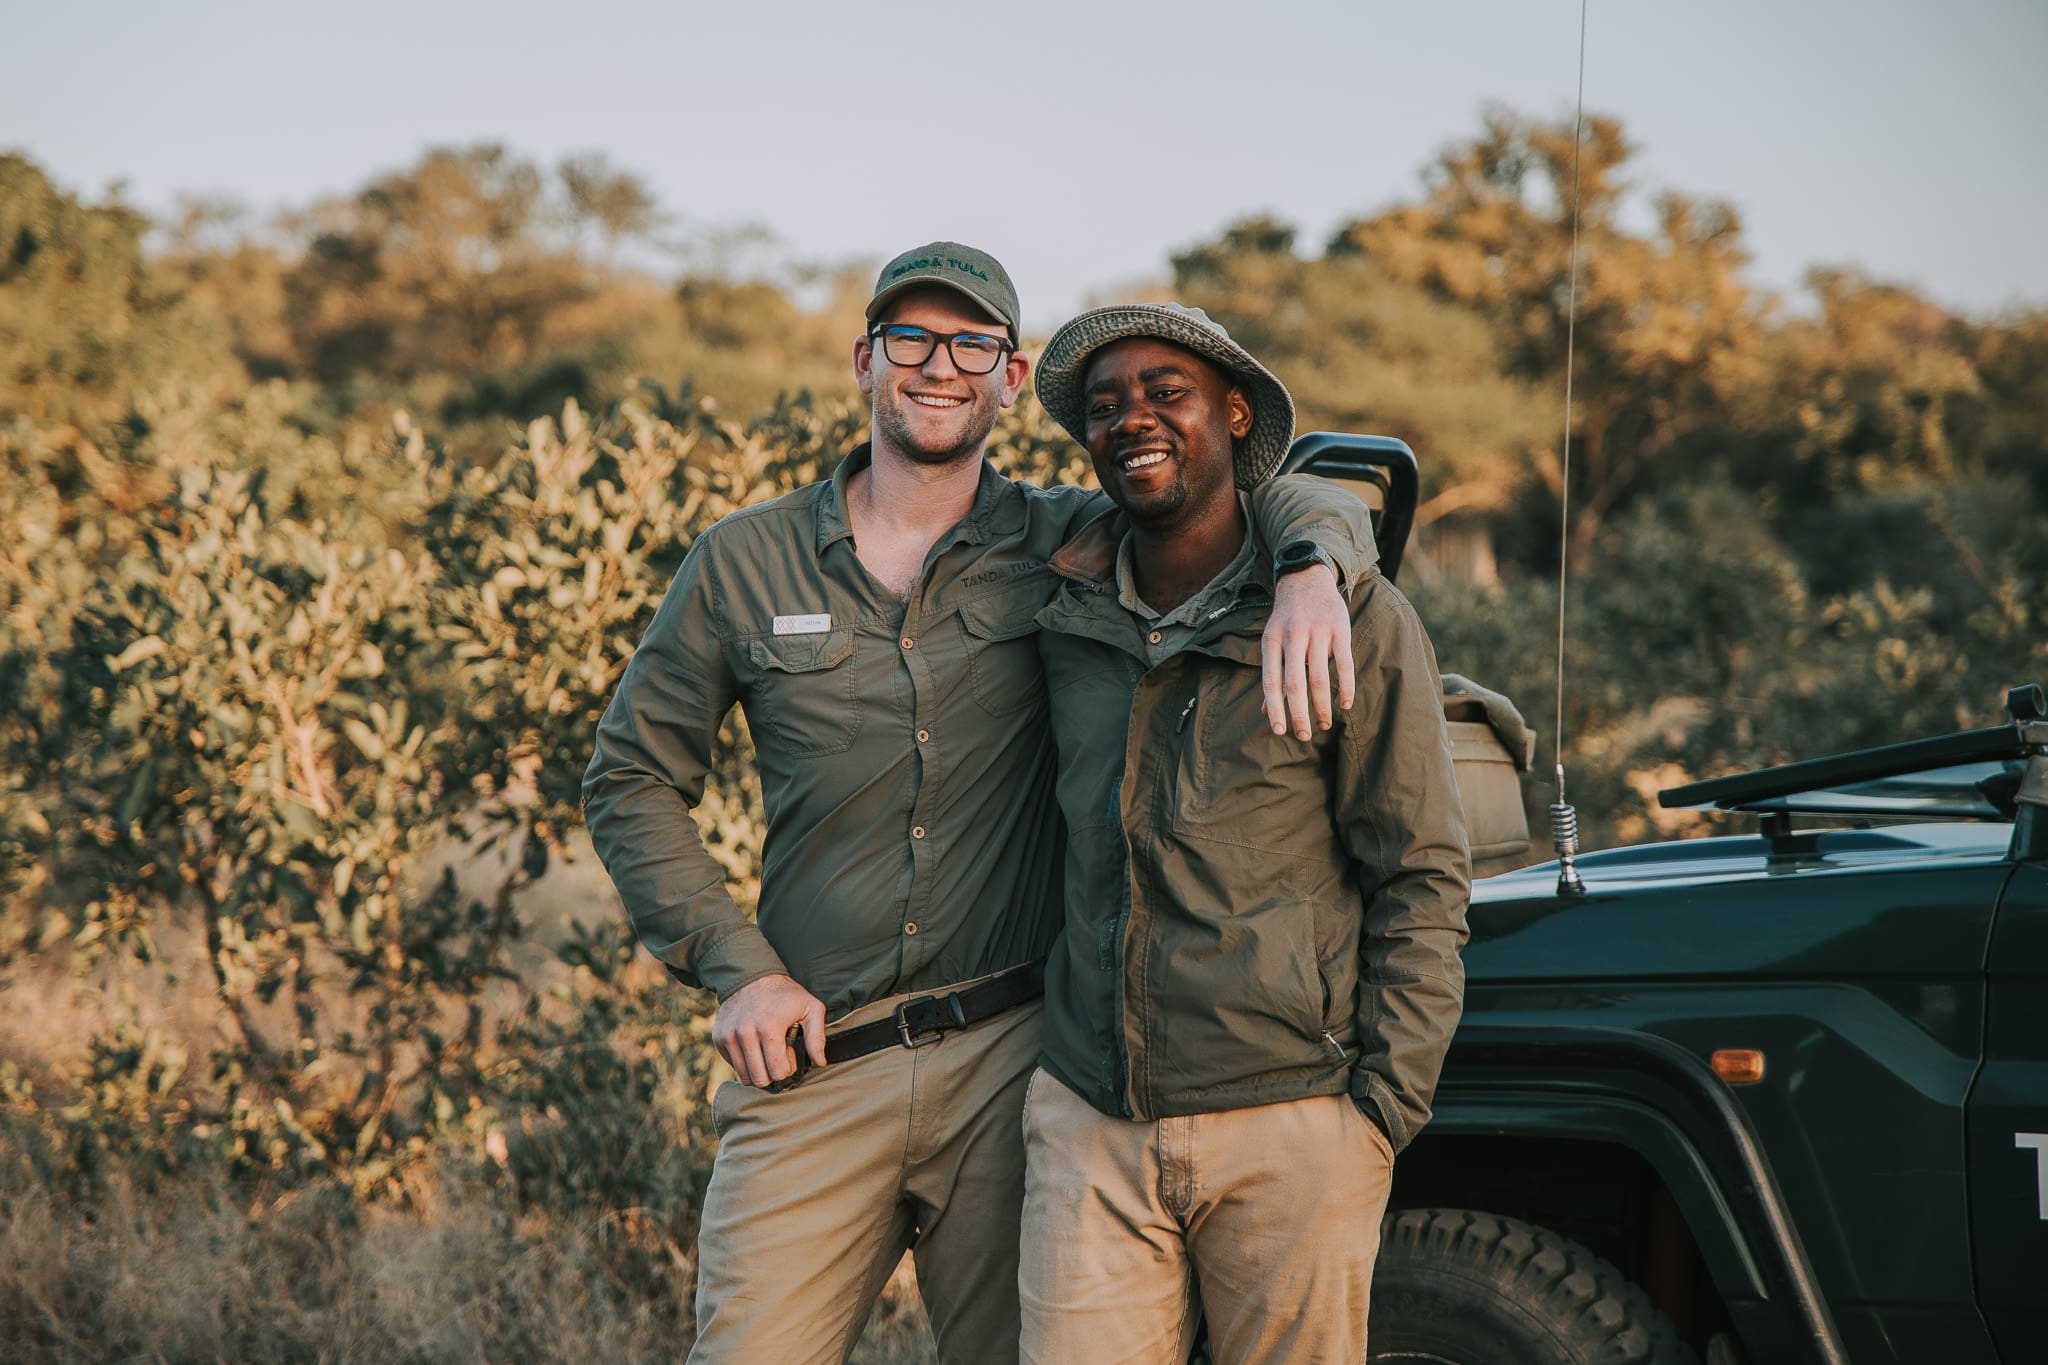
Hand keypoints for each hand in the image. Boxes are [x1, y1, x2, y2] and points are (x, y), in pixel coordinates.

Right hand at [714, 974, 827, 1086]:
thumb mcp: (811, 1007)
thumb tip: (820, 1063)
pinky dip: (745, 1062)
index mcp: (769, 1028)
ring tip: (766, 1050)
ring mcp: (729, 1037)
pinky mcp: (719, 1038)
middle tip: (778, 1053)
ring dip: (759, 1069)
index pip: (778, 1072)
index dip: (788, 1067)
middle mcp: (745, 1034)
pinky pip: (734, 1066)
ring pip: (745, 1077)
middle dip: (773, 1072)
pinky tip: (754, 1046)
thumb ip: (817, 1037)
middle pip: (760, 1079)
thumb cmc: (785, 994)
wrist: (751, 975)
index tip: (789, 1050)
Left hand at [1262, 563, 1355, 740]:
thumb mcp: (1273, 641)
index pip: (1271, 681)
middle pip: (1295, 684)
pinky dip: (1346, 687)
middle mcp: (1293, 636)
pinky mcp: (1339, 629)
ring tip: (1324, 724)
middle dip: (1299, 714)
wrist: (1306, 579)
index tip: (1280, 731)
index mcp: (1272, 641)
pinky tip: (1345, 704)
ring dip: (1322, 706)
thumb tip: (1266, 712)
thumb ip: (1272, 674)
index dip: (1275, 708)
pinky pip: (1344, 663)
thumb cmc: (1287, 618)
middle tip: (1304, 736)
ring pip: (1319, 677)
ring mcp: (1317, 632)